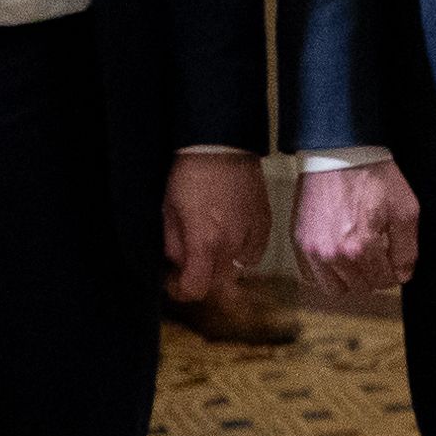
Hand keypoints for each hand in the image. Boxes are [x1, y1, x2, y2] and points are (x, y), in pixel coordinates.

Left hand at [160, 151, 271, 303]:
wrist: (223, 145)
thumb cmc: (192, 172)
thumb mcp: (169, 209)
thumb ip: (174, 244)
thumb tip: (178, 264)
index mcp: (206, 242)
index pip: (196, 288)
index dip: (181, 290)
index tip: (174, 282)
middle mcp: (233, 244)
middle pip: (217, 283)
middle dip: (201, 277)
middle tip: (188, 263)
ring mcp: (252, 235)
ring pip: (237, 270)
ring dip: (222, 265)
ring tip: (211, 245)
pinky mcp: (265, 225)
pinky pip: (253, 253)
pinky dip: (241, 252)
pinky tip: (231, 236)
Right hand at [293, 158, 420, 302]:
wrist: (339, 153)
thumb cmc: (375, 177)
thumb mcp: (405, 210)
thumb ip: (407, 249)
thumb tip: (403, 276)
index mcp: (361, 247)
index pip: (384, 281)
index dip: (394, 271)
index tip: (393, 258)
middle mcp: (333, 254)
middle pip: (361, 287)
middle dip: (373, 275)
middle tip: (377, 255)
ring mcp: (312, 249)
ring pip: (335, 288)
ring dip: (349, 278)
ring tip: (357, 257)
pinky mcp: (299, 241)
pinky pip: (311, 275)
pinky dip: (325, 272)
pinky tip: (337, 256)